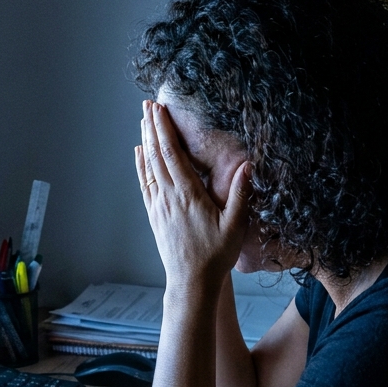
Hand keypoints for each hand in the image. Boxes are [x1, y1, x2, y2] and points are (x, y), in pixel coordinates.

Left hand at [135, 100, 250, 293]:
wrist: (191, 282)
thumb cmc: (216, 256)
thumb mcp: (235, 225)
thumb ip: (241, 194)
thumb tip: (248, 165)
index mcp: (188, 195)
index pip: (172, 154)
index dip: (165, 129)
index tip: (159, 109)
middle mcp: (169, 197)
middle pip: (156, 154)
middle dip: (151, 127)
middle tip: (147, 104)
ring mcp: (159, 206)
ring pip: (148, 166)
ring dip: (145, 141)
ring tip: (143, 120)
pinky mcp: (155, 215)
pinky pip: (145, 183)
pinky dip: (141, 165)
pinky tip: (140, 153)